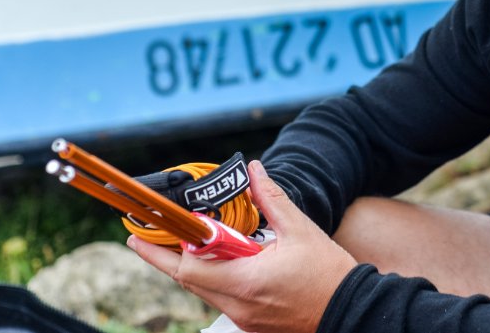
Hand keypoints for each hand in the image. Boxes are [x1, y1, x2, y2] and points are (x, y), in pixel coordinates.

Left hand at [129, 161, 357, 332]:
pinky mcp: (252, 324)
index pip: (189, 267)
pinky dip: (216, 279)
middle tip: (150, 237)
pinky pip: (223, 300)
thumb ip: (272, 199)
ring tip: (196, 242)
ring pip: (205, 291)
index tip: (137, 236)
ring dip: (195, 267)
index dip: (159, 251)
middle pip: (189, 280)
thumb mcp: (301, 230)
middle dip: (169, 257)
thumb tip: (255, 171)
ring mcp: (244, 319)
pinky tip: (227, 263)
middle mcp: (238, 305)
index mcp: (246, 281)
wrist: (352, 311)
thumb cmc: (329, 273)